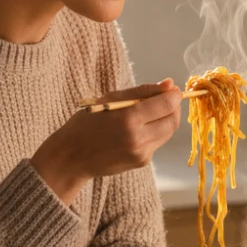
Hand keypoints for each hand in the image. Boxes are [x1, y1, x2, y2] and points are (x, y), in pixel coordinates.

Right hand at [31, 78, 181, 202]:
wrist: (72, 157)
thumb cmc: (88, 123)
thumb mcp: (110, 100)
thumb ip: (142, 91)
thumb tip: (169, 84)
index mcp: (129, 119)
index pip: (166, 105)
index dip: (174, 95)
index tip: (172, 89)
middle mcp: (138, 138)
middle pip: (172, 120)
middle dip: (174, 107)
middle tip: (165, 99)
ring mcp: (141, 153)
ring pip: (168, 132)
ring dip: (166, 119)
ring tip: (151, 112)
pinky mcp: (142, 162)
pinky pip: (157, 142)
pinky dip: (155, 132)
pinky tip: (140, 128)